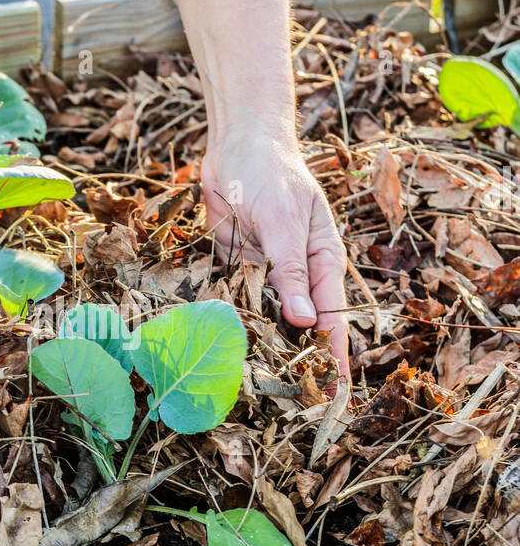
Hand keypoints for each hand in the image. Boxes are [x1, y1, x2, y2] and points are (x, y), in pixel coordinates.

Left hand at [160, 0, 348, 379]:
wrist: (236, 142)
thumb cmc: (272, 174)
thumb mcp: (284, 223)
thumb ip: (291, 273)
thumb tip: (305, 322)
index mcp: (321, 262)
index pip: (332, 318)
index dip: (334, 356)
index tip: (334, 393)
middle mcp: (295, 273)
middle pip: (298, 326)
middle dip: (292, 359)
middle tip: (285, 402)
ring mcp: (264, 273)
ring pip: (262, 318)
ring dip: (254, 345)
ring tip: (247, 387)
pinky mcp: (234, 268)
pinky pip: (231, 301)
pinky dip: (224, 320)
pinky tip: (211, 348)